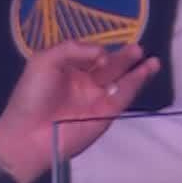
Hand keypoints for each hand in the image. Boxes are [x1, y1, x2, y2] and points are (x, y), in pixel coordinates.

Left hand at [0, 41, 161, 182]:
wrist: (30, 134)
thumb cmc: (32, 95)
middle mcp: (83, 82)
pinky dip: (136, 82)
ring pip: (121, 80)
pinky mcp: (106, 113)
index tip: (101, 52)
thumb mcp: (44, 61)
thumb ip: (73, 49)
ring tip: (151, 59)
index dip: (98, 50)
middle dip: (123, 57)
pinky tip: (146, 70)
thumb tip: (103, 54)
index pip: (90, 55)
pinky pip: (124, 95)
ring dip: (136, 69)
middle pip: (109, 66)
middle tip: (137, 48)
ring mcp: (96, 98)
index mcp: (66, 69)